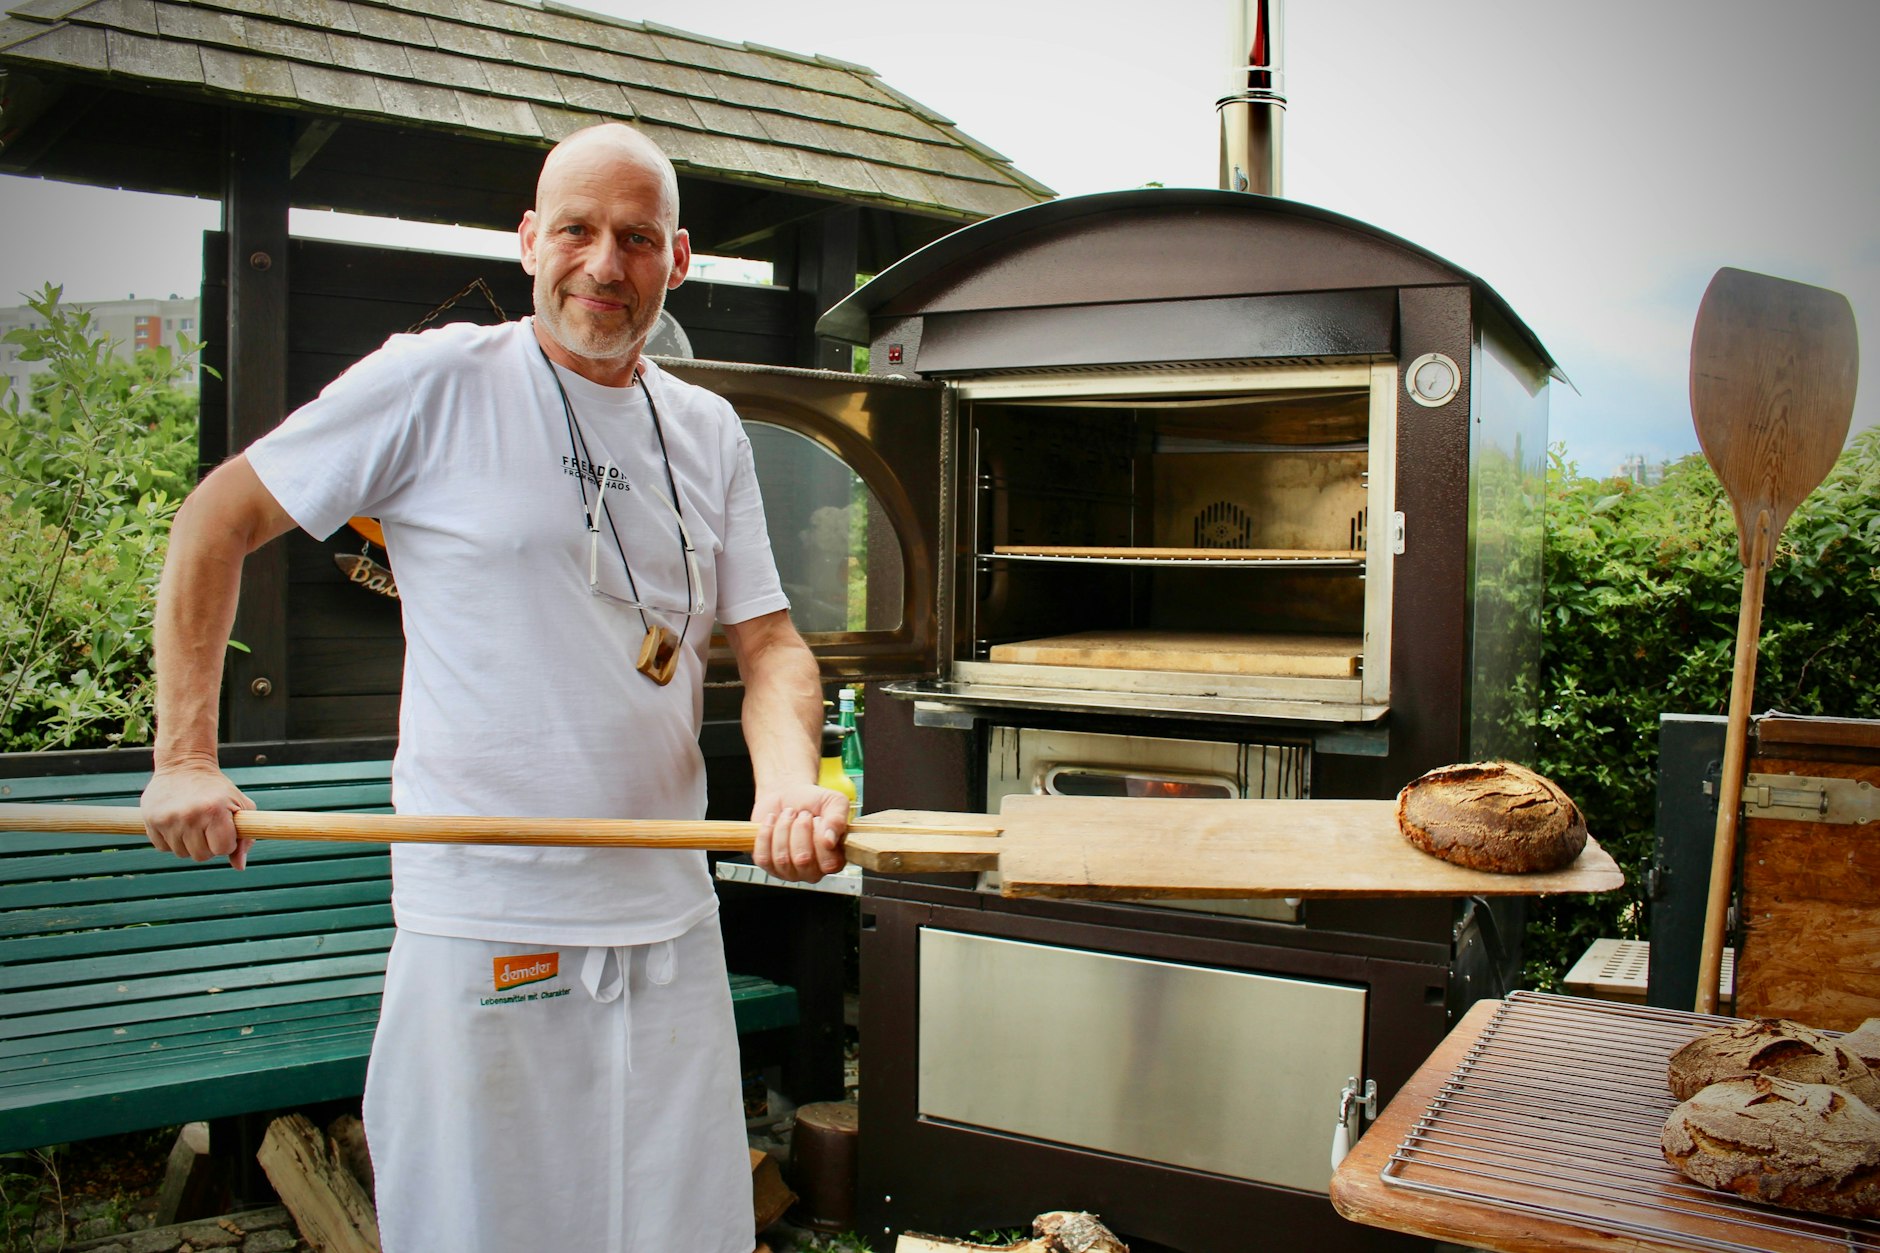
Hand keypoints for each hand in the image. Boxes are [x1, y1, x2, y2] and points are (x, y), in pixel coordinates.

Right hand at [142, 763, 256, 868]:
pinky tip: (177, 822)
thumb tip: (239, 867)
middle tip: (207, 826)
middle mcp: (189, 815)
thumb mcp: (240, 806)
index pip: (223, 849)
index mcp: (214, 810)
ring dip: (189, 843)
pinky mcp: (150, 820)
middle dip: (208, 845)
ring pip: (182, 854)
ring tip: (192, 822)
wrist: (184, 765)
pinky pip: (163, 848)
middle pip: (202, 856)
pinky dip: (171, 840)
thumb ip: (245, 837)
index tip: (224, 830)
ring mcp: (168, 818)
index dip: (226, 842)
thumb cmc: (217, 789)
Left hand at [751, 783, 849, 882]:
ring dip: (783, 828)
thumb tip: (830, 840)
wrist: (786, 794)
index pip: (829, 863)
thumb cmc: (812, 801)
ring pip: (782, 858)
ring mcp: (789, 872)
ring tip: (788, 815)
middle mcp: (813, 871)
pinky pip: (763, 857)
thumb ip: (838, 819)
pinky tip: (772, 821)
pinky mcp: (768, 865)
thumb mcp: (834, 802)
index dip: (820, 837)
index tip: (819, 819)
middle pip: (802, 859)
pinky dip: (766, 832)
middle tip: (802, 815)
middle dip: (800, 829)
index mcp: (834, 859)